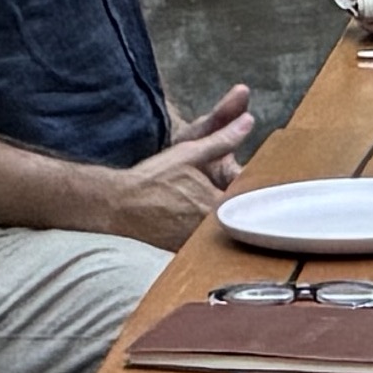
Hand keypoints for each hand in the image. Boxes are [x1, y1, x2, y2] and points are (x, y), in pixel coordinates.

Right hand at [98, 94, 251, 245]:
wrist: (118, 204)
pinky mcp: (184, 250)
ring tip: (205, 205)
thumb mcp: (189, 152)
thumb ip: (223, 139)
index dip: (253, 191)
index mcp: (216, 203)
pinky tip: (193, 219)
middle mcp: (210, 228)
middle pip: (237, 218)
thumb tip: (247, 122)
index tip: (251, 185)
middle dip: (239, 206)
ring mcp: (196, 243)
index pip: (250, 200)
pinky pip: (204, 242)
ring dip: (223, 220)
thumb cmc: (152, 178)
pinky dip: (206, 232)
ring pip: (222, 231)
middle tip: (234, 195)